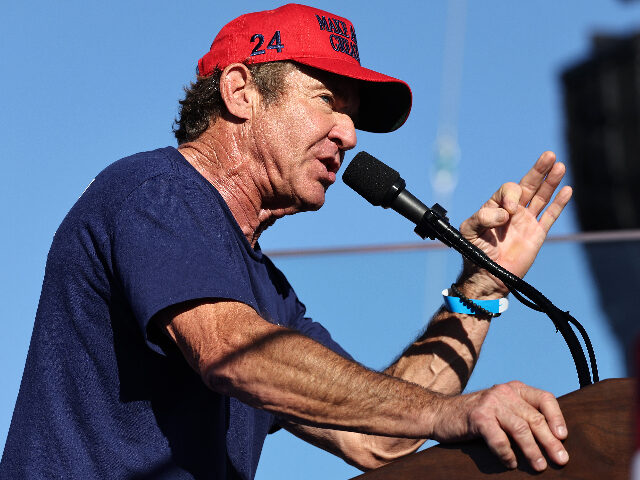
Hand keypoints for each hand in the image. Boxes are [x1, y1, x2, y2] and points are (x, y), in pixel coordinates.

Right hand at [432, 381, 568, 470]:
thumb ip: (520, 414)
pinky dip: (507, 454)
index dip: (557, 417)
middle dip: (550, 441)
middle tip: (561, 460)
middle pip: (535, 418)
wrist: (440, 414)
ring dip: (532, 450)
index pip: (544, 398)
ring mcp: (490, 403)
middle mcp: (504, 392)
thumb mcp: (501, 409)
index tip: (564, 436)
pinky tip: (510, 464)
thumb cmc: (475, 417)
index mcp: (514, 389)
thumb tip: (553, 441)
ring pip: (520, 429)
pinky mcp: (477, 417)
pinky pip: (498, 439)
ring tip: (539, 466)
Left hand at [459, 151, 571, 293]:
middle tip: (549, 156)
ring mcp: (526, 221)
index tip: (509, 211)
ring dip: (550, 182)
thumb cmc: (474, 252)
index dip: (511, 195)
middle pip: (528, 185)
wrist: (487, 275)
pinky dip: (559, 204)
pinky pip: (550, 216)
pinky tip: (566, 190)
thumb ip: (483, 217)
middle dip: (538, 170)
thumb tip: (506, 213)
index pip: (509, 190)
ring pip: (541, 197)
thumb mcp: (469, 230)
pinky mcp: (537, 234)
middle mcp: (512, 211)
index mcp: (495, 206)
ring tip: (559, 166)